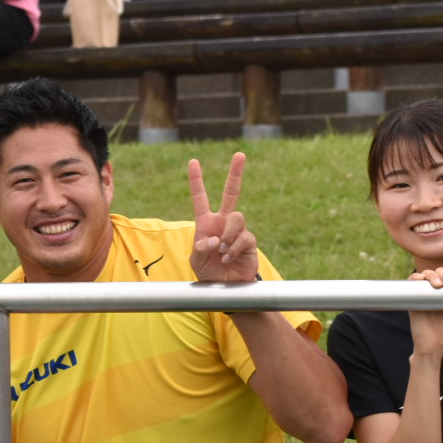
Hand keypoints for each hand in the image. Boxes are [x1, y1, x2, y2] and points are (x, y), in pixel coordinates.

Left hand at [188, 152, 258, 282]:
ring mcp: (237, 230)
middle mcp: (223, 222)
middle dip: (236, 173)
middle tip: (240, 154)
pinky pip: (243, 237)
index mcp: (206, 223)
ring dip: (228, 235)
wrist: (225, 288)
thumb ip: (201, 248)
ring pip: (237, 217)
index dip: (196, 180)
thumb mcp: (196, 260)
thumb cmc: (208, 272)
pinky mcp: (249, 241)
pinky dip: (233, 248)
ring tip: (222, 252)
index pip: (200, 198)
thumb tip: (216, 238)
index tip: (193, 161)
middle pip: (232, 193)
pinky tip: (228, 258)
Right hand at [408, 267, 442, 357]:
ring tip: (439, 285)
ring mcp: (423, 295)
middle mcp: (435, 292)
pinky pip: (410, 284)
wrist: (434, 348)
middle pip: (440, 272)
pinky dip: (414, 278)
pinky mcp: (413, 301)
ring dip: (433, 276)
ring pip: (426, 275)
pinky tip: (421, 279)